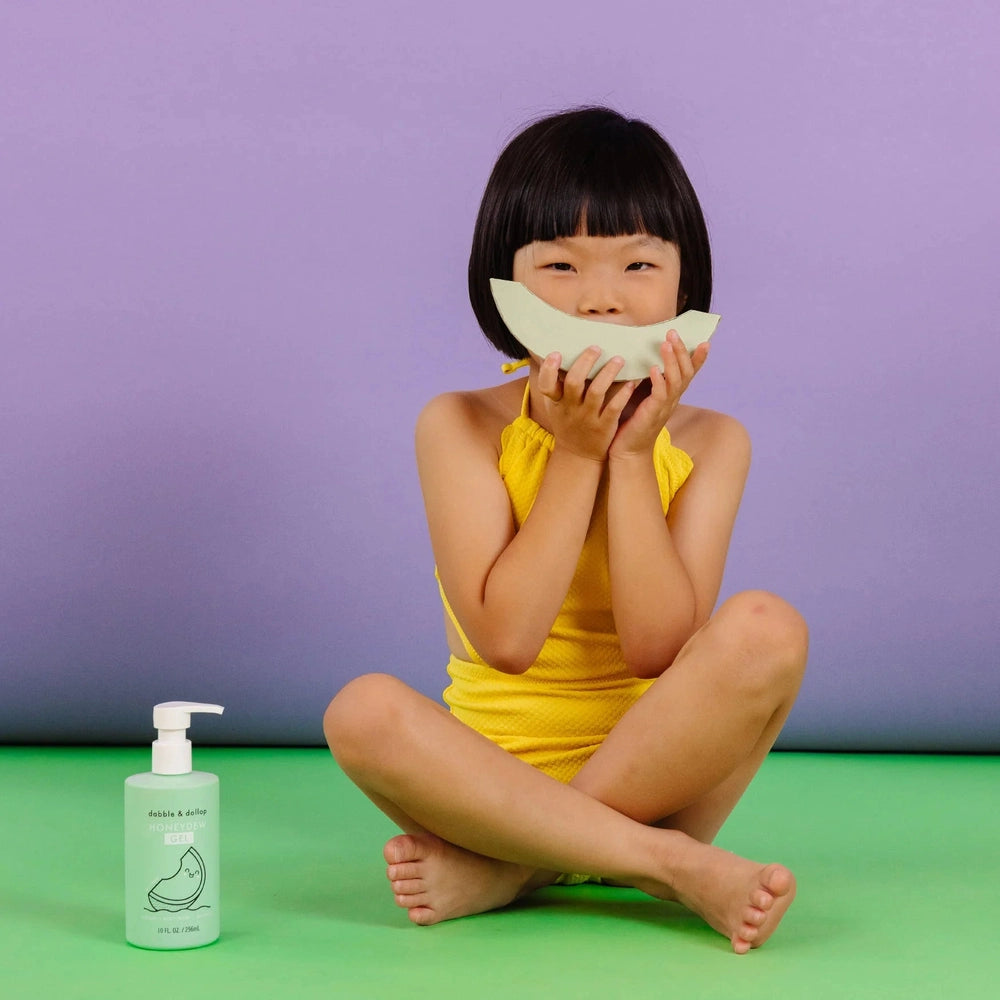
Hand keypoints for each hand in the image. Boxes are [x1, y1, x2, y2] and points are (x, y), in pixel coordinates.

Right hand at [536, 346, 637, 462]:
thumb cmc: (568, 422)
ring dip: (608, 373)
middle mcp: (571, 409)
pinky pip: (614, 407)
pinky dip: (623, 393)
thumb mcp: (555, 406)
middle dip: (585, 362)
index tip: (556, 353)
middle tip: (596, 348)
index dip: (549, 369)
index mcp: (557, 402)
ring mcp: (588, 418)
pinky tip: (632, 382)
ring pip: (597, 391)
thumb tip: (552, 353)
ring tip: (619, 359)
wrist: (578, 455)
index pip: (546, 385)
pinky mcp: (604, 426)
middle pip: (574, 382)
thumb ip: (555, 384)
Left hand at [609, 331, 708, 460]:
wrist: (627, 450)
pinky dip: (658, 380)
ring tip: (666, 344)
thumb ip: (647, 381)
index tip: (705, 342)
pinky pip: (659, 395)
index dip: (698, 359)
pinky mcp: (651, 414)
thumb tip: (643, 357)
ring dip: (671, 361)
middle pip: (685, 372)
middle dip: (681, 351)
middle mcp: (672, 400)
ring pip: (675, 381)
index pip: (689, 373)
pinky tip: (653, 369)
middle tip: (673, 333)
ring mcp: (664, 407)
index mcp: (672, 395)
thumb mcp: (643, 398)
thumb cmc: (632, 422)